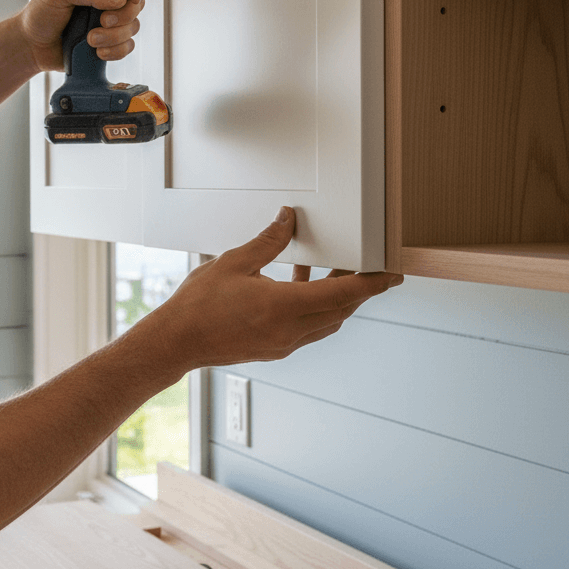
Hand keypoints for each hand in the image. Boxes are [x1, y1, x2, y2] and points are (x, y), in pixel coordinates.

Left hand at [19, 0, 150, 72]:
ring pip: (132, 28)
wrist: (32, 46)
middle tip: (102, 20)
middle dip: (123, 16)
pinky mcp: (109, 44)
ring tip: (90, 39)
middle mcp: (108, 1)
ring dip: (114, 36)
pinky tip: (97, 51)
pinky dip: (114, 51)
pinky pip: (126, 48)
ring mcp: (110, 24)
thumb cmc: (41, 14)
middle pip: (137, 6)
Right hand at [143, 207, 401, 368]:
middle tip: (369, 268)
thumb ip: (268, 241)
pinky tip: (299, 288)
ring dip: (337, 300)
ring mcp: (283, 344)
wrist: (176, 343)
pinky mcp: (275, 349)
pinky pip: (309, 329)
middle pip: (341, 310)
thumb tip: (287, 219)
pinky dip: (316, 309)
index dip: (373, 284)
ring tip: (334, 273)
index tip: (392, 276)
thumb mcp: (235, 262)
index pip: (343, 294)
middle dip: (359, 289)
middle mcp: (289, 330)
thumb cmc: (198, 306)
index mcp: (283, 306)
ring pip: (327, 322)